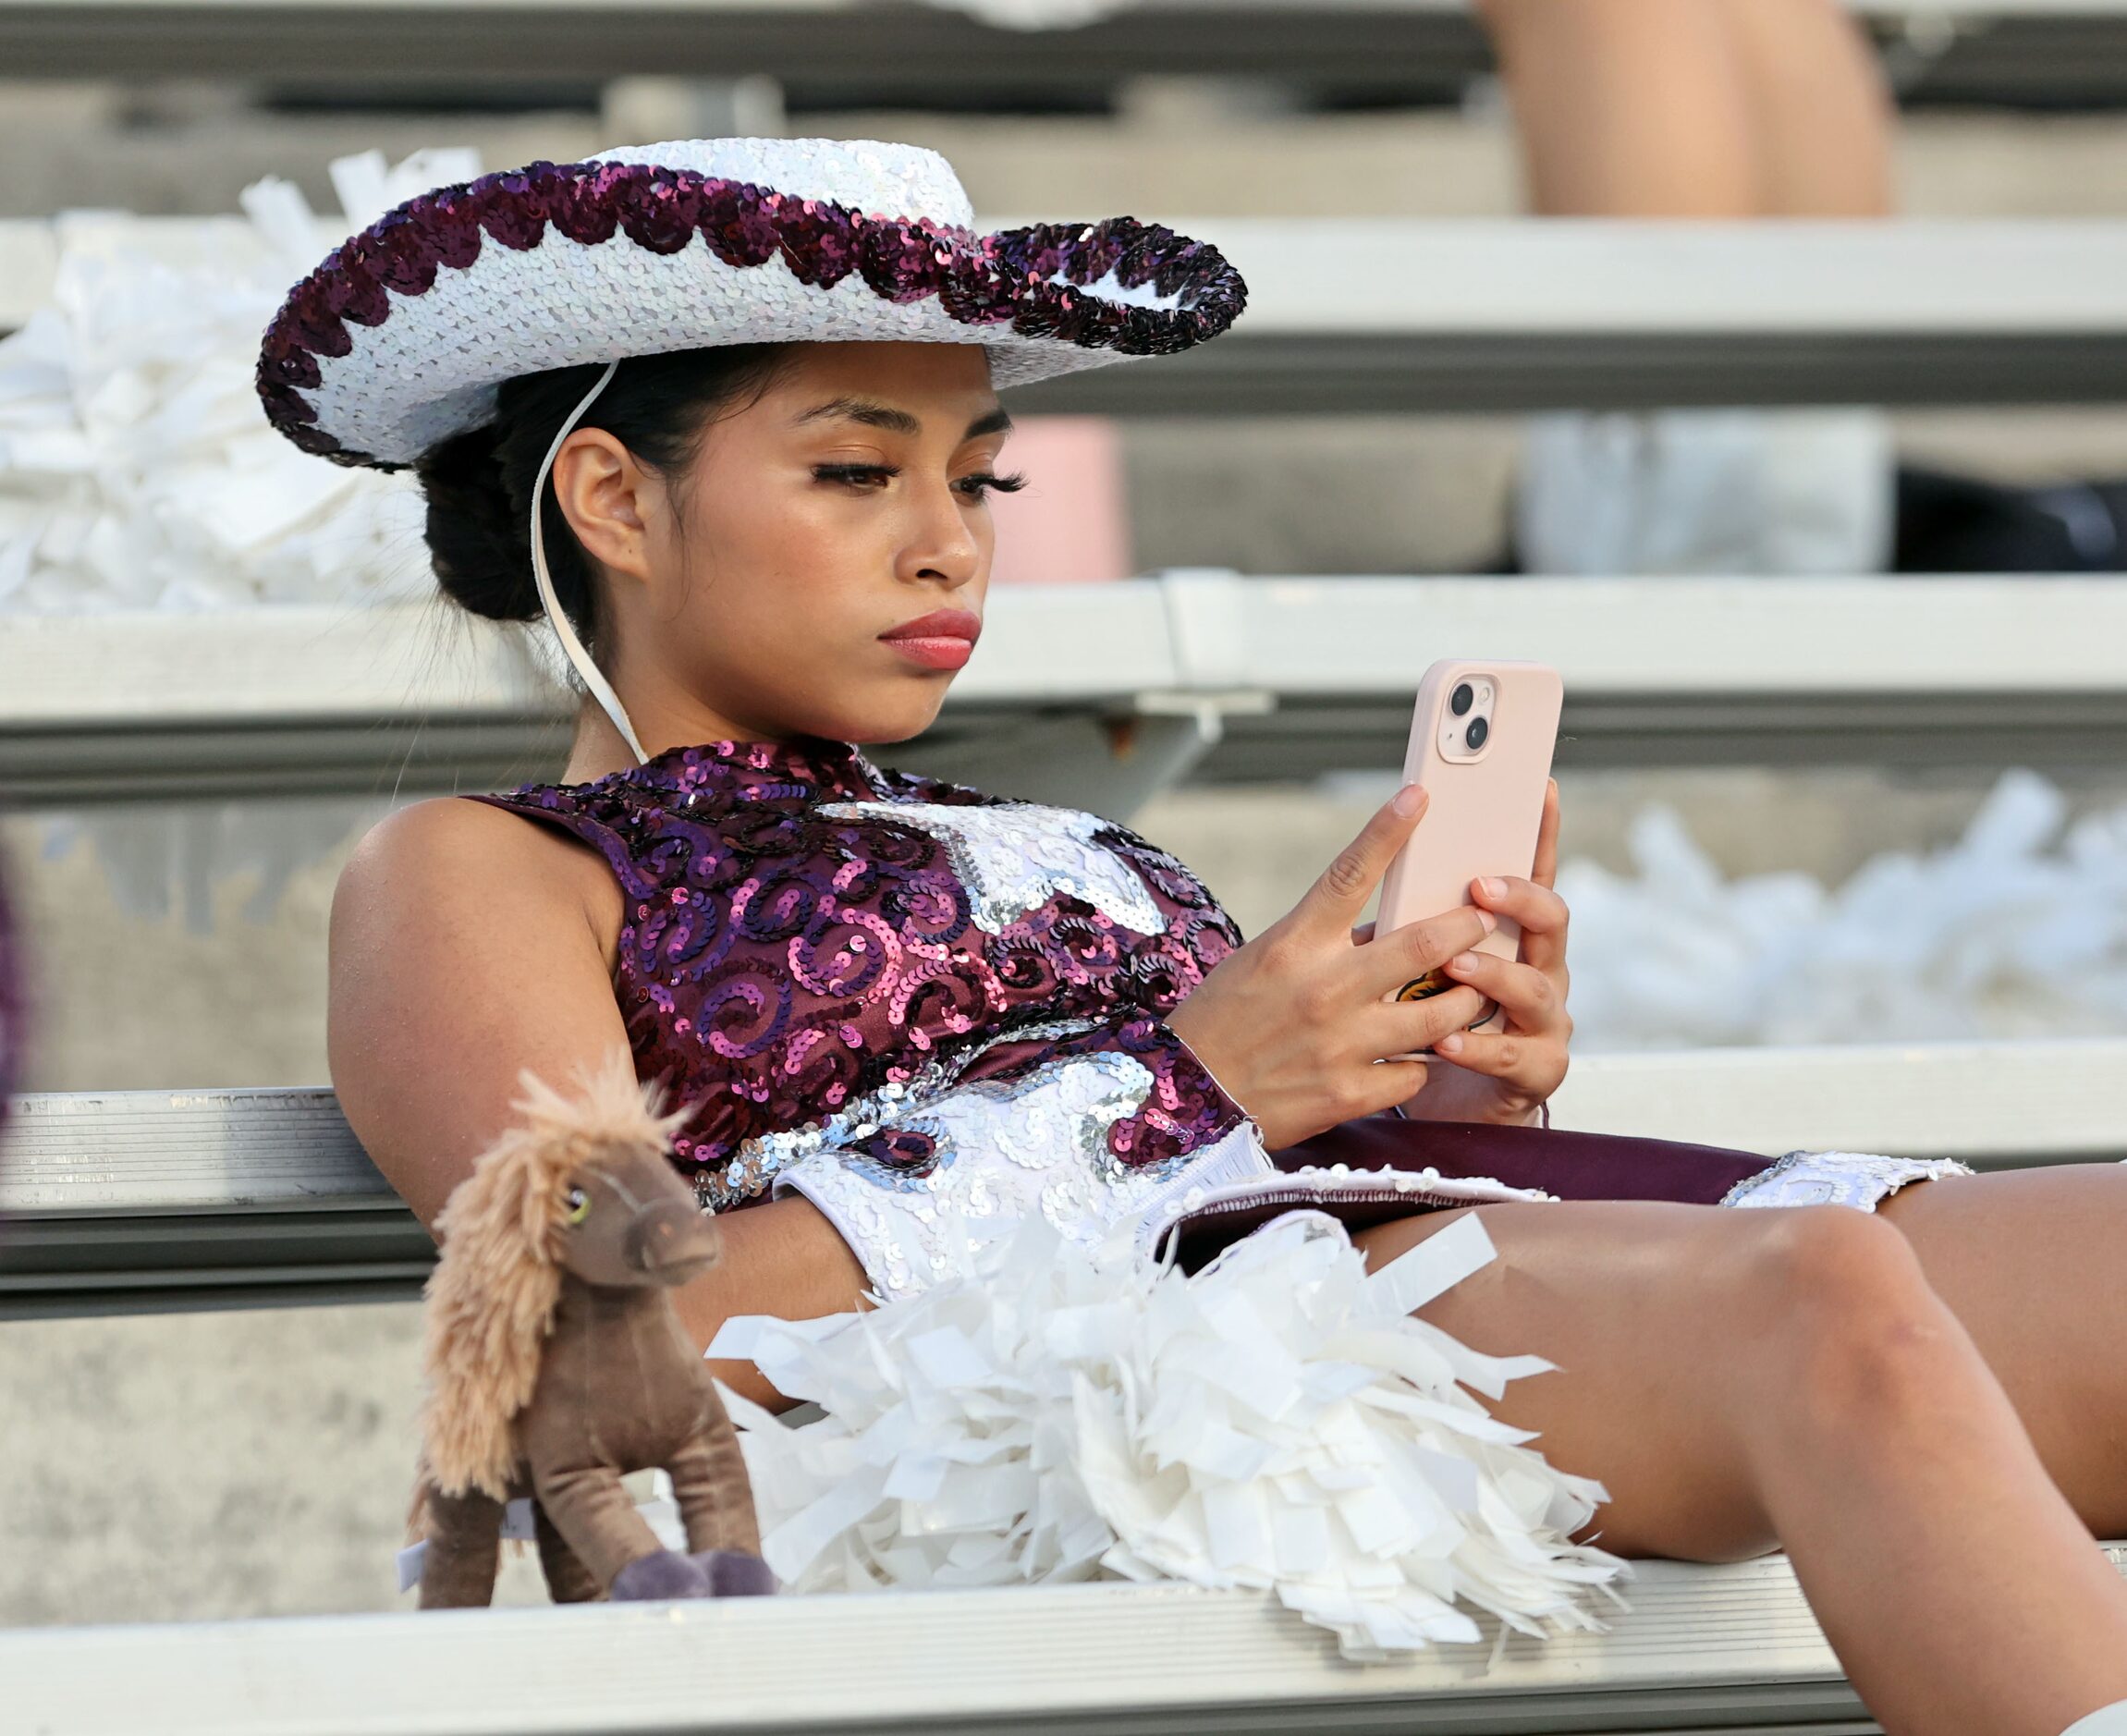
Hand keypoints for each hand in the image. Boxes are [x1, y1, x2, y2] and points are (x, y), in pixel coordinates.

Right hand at [1166, 783, 1495, 1150]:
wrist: (1187, 1099)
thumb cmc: (1223, 1021)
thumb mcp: (1264, 962)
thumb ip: (1324, 944)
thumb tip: (1386, 929)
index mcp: (1294, 944)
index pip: (1350, 874)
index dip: (1389, 830)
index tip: (1420, 796)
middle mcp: (1324, 988)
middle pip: (1424, 944)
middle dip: (1468, 928)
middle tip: (1485, 920)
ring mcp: (1343, 1043)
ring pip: (1441, 1014)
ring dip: (1465, 1000)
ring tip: (1470, 994)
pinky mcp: (1352, 1093)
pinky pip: (1417, 1072)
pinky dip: (1423, 1062)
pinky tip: (1417, 1058)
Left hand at [1360, 779, 1571, 1126]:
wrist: (1449, 1108)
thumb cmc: (1427, 1024)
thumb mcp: (1417, 966)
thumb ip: (1418, 923)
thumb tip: (1387, 866)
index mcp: (1513, 935)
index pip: (1532, 873)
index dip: (1540, 833)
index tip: (1539, 788)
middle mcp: (1541, 970)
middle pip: (1551, 920)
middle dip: (1519, 899)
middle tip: (1480, 886)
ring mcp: (1546, 1021)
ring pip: (1535, 987)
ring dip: (1495, 974)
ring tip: (1457, 968)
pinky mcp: (1538, 1071)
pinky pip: (1516, 1056)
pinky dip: (1479, 1046)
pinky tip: (1446, 1041)